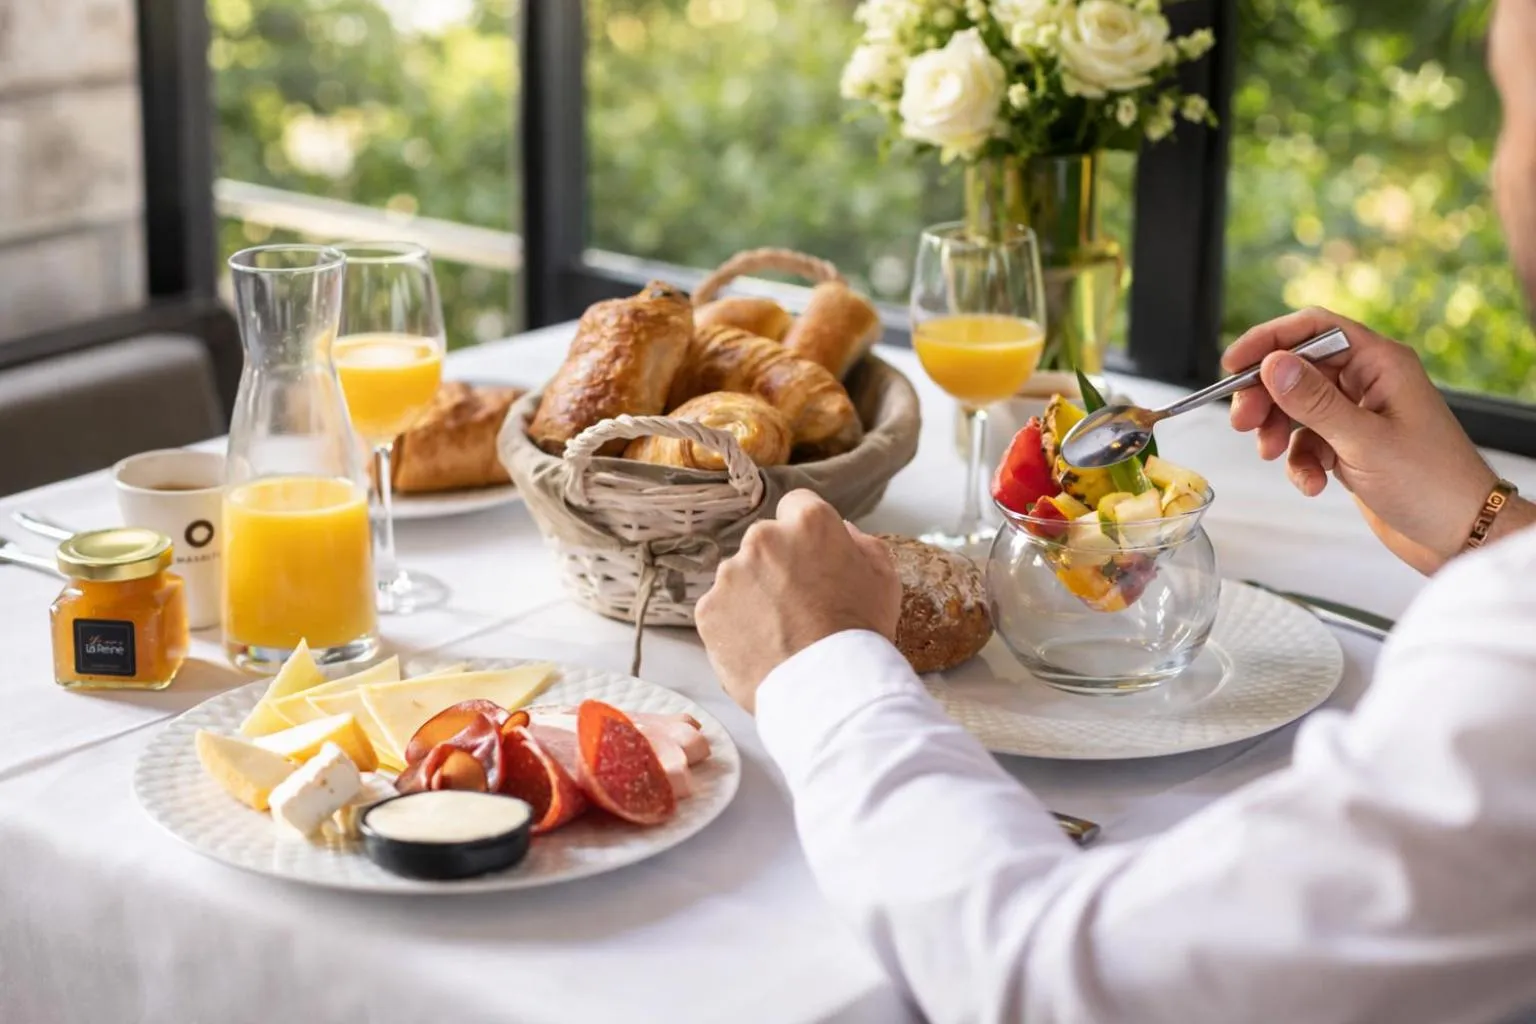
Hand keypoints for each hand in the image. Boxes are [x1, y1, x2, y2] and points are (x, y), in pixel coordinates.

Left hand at [696, 490, 900, 713]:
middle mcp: (763, 539)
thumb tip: (840, 531)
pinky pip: (720, 611)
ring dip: (754, 597)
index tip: (810, 558)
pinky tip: (761, 647)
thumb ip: (859, 542)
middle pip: (765, 544)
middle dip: (777, 567)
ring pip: (740, 578)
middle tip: (799, 606)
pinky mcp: (708, 610)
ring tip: (781, 634)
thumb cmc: (862, 633)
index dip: (806, 535)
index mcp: (809, 523)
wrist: (829, 689)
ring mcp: (730, 574)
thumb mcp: (883, 576)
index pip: (797, 507)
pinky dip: (735, 626)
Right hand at [1225, 307, 1496, 574]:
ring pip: (1296, 407)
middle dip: (1266, 396)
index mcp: (1381, 364)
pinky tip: (1312, 482)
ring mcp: (1358, 415)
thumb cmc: (1432, 485)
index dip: (1269, 340)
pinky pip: (1307, 441)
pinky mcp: (1350, 446)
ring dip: (1278, 432)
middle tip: (1243, 421)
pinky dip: (1299, 462)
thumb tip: (1271, 363)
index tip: (1234, 364)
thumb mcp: (1363, 441)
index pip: (1314, 330)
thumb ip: (1313, 401)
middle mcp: (1368, 383)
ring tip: (1273, 455)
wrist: (1459, 535)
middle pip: (1296, 370)